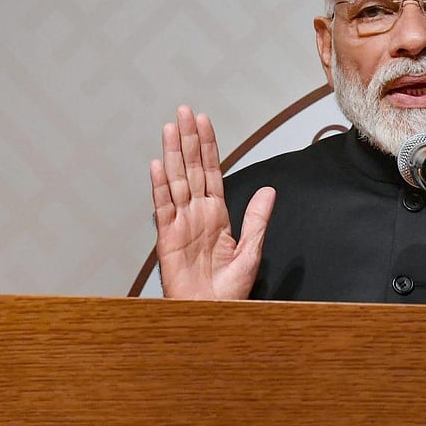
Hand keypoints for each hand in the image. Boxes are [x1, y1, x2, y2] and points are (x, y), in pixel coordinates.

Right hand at [150, 105, 274, 298]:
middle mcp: (197, 213)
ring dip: (173, 154)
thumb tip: (268, 190)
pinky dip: (160, 186)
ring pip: (176, 181)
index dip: (208, 146)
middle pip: (191, 168)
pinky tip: (157, 165)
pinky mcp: (167, 239)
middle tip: (184, 111)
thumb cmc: (228, 290)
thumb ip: (257, 219)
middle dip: (188, 139)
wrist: (212, 314)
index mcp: (216, 214)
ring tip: (170, 128)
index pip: (211, 171)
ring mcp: (181, 223)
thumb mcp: (251, 251)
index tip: (205, 122)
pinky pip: (163, 208)